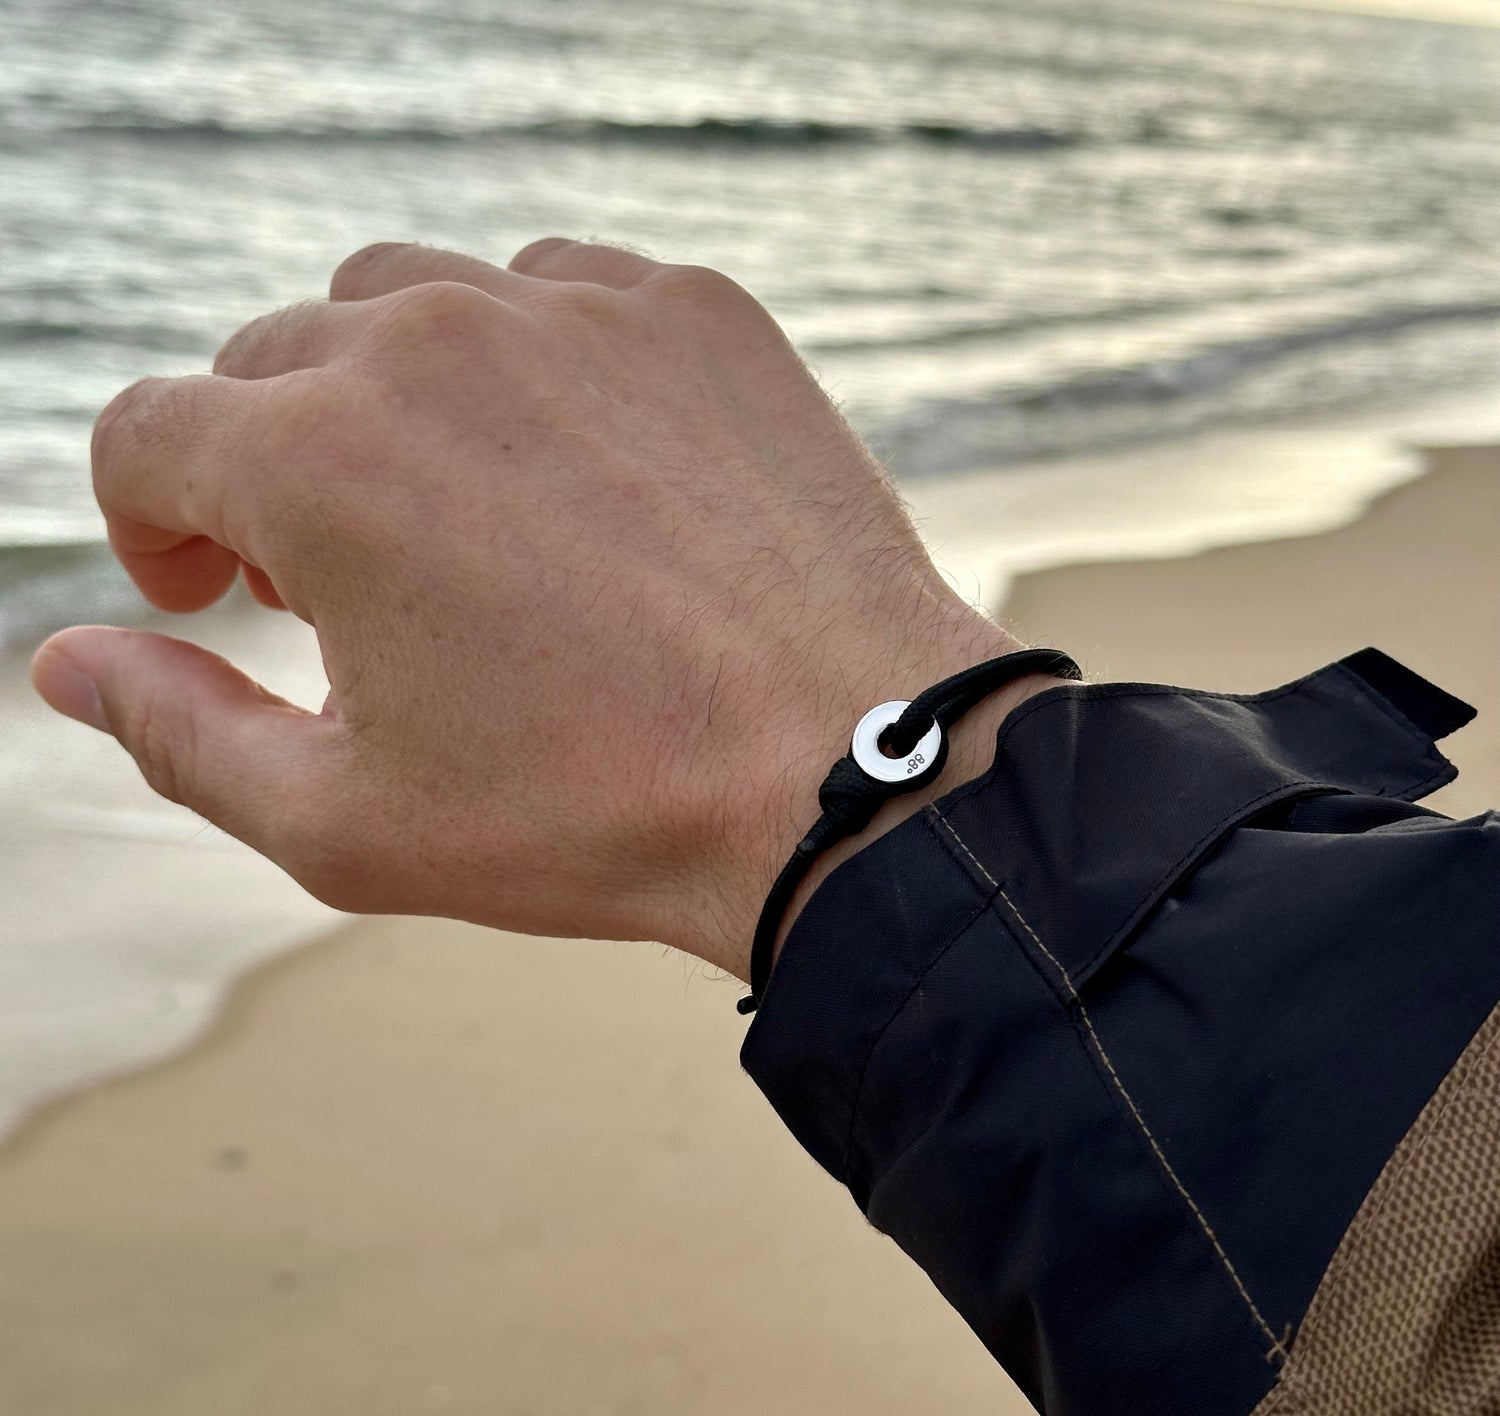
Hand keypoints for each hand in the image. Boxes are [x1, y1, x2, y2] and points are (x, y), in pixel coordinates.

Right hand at [31, 240, 1053, 978]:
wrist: (844, 772)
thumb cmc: (597, 812)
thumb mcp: (348, 821)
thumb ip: (178, 729)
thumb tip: (67, 661)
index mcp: (317, 456)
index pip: (147, 434)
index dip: (153, 524)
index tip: (211, 594)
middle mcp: (434, 339)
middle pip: (273, 363)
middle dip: (271, 471)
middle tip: (346, 588)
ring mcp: (580, 307)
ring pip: (409, 305)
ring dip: (391, 400)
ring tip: (457, 519)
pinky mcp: (697, 310)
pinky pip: (561, 293)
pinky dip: (532, 367)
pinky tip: (575, 473)